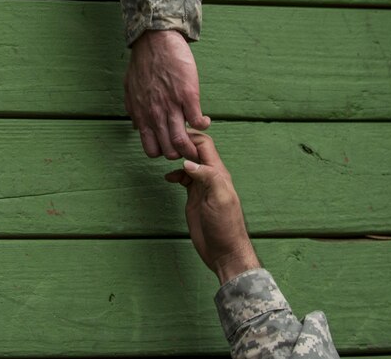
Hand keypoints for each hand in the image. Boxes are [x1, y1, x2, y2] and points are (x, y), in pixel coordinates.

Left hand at [125, 29, 210, 158]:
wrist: (154, 41)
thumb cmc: (142, 64)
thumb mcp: (131, 90)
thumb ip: (135, 110)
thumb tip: (137, 126)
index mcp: (142, 115)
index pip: (151, 150)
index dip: (163, 151)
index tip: (170, 145)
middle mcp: (155, 115)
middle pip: (169, 151)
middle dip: (180, 153)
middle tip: (188, 144)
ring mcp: (172, 106)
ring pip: (182, 142)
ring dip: (193, 145)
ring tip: (198, 137)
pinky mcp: (188, 95)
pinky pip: (198, 121)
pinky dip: (204, 125)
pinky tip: (204, 119)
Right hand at [165, 131, 260, 283]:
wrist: (224, 252)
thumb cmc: (226, 227)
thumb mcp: (220, 199)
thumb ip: (208, 177)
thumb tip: (188, 163)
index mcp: (218, 173)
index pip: (205, 145)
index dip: (190, 138)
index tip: (173, 138)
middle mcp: (210, 176)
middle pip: (196, 151)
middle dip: (181, 144)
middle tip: (165, 144)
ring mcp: (202, 187)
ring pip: (188, 163)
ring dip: (177, 159)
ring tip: (164, 159)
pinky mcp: (195, 197)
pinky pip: (184, 178)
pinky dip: (175, 174)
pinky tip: (168, 178)